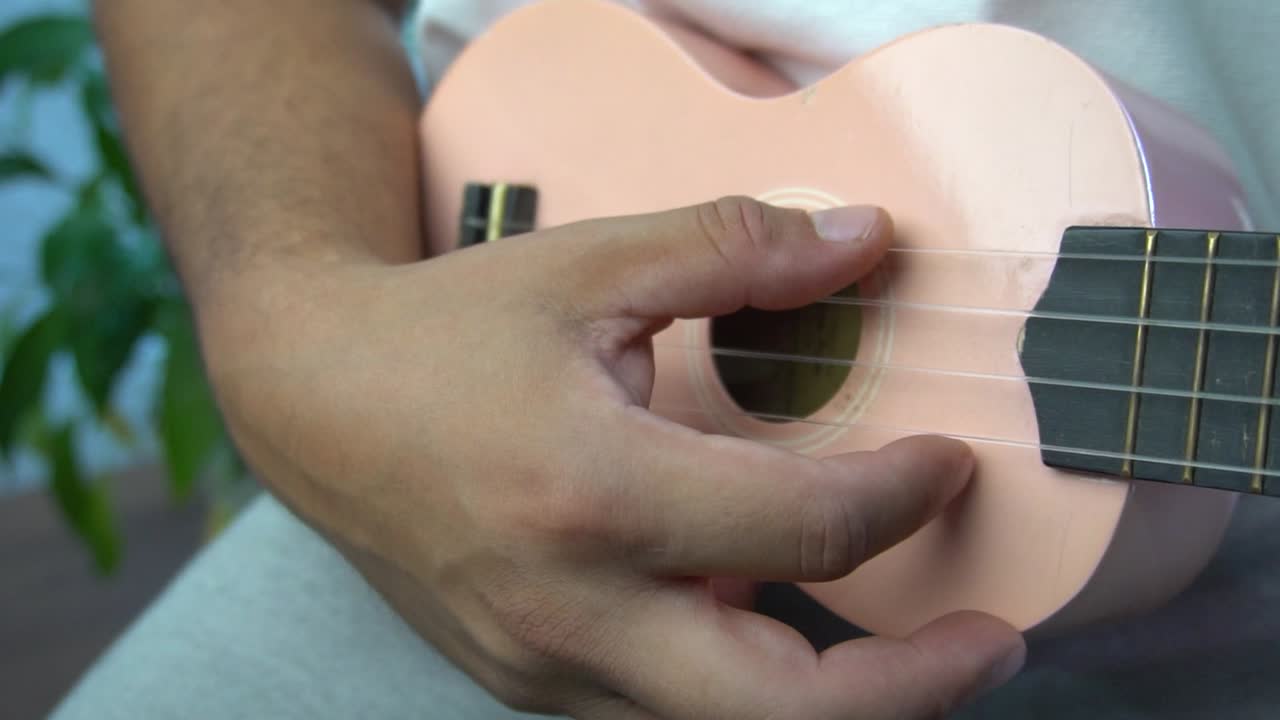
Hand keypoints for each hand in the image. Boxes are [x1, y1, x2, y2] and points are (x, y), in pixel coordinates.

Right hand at [202, 197, 1024, 718]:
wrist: (312, 402)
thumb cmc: (446, 332)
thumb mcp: (591, 267)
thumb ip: (736, 249)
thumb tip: (862, 239)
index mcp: (593, 495)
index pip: (804, 530)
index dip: (905, 496)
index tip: (947, 463)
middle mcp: (570, 610)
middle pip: (779, 712)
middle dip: (910, 691)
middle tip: (992, 641)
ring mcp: (545, 665)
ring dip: (830, 700)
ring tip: (905, 644)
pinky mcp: (529, 681)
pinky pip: (662, 708)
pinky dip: (738, 678)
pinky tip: (762, 608)